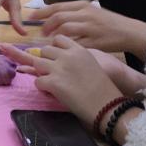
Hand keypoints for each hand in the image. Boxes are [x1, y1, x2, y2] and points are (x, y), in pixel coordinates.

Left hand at [0, 36, 122, 129]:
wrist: (107, 105)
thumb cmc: (103, 88)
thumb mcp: (91, 64)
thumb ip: (75, 58)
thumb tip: (57, 59)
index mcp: (79, 50)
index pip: (58, 39)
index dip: (55, 49)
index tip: (59, 60)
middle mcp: (68, 56)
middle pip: (44, 50)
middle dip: (47, 61)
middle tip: (55, 74)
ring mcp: (59, 68)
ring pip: (37, 63)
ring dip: (42, 74)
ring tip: (53, 84)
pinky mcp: (54, 82)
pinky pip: (37, 81)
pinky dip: (43, 89)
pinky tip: (53, 94)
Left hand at [34, 1, 145, 58]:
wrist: (131, 32)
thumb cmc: (110, 23)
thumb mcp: (92, 12)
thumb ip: (75, 13)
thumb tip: (54, 17)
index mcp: (84, 5)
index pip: (57, 6)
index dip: (42, 12)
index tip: (31, 18)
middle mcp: (86, 14)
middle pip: (59, 17)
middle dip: (46, 26)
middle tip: (41, 34)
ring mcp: (91, 28)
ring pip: (66, 30)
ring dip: (54, 37)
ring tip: (49, 43)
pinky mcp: (96, 42)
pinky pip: (76, 45)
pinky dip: (67, 49)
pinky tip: (62, 52)